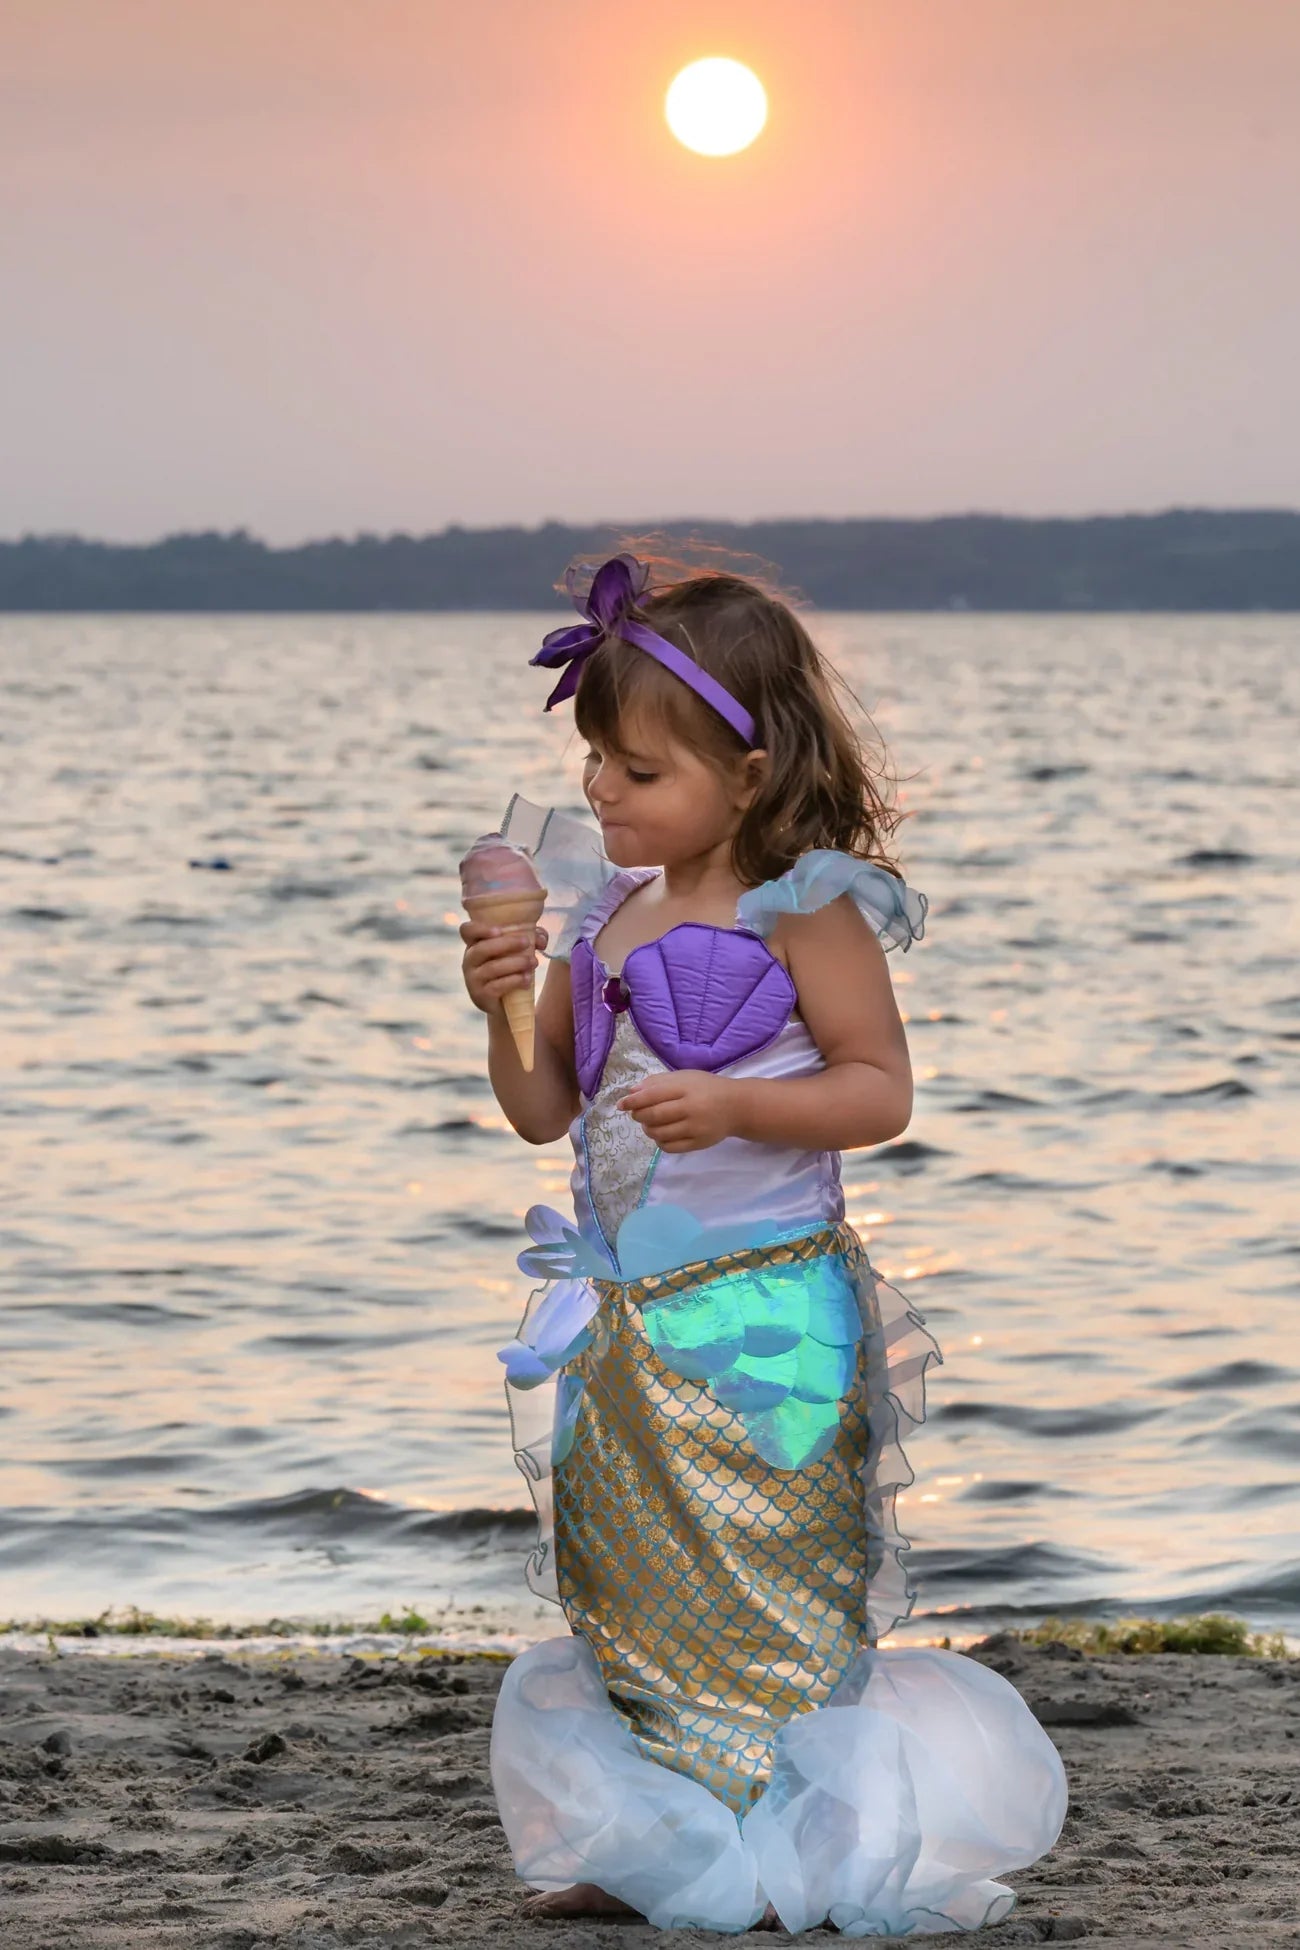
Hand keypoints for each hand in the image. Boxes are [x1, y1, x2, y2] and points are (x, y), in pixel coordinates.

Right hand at [460, 917, 547, 1017]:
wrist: (507, 1003)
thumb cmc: (511, 968)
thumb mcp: (519, 950)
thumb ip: (531, 938)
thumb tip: (541, 940)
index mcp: (475, 944)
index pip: (466, 930)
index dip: (480, 929)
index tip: (499, 930)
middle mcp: (469, 961)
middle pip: (482, 948)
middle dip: (506, 943)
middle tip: (527, 942)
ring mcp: (473, 979)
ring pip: (492, 968)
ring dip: (515, 963)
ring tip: (534, 962)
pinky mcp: (481, 996)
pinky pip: (496, 986)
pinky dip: (514, 980)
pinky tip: (527, 979)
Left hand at [618, 1070, 737, 1152]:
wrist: (736, 1107)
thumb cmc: (706, 1088)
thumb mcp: (684, 1077)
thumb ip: (658, 1082)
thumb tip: (631, 1092)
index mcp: (686, 1088)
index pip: (653, 1095)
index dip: (633, 1101)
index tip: (621, 1105)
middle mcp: (691, 1108)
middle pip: (654, 1115)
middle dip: (639, 1115)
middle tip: (636, 1114)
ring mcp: (695, 1128)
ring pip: (659, 1133)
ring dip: (647, 1129)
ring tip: (649, 1123)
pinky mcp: (698, 1144)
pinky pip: (669, 1147)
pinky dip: (659, 1141)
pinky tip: (661, 1134)